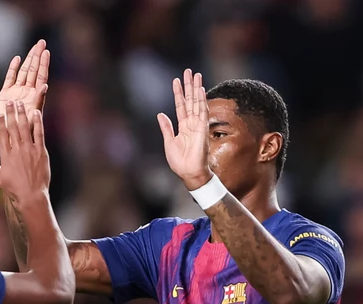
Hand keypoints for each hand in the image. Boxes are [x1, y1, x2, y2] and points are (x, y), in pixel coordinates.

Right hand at [0, 39, 48, 125]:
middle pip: (33, 70)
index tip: (46, 52)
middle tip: (41, 42)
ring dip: (28, 59)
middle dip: (37, 56)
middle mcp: (27, 92)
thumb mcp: (34, 116)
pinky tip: (17, 58)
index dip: (43, 64)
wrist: (12, 140)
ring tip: (34, 46)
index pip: (41, 76)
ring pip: (23, 72)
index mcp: (35, 97)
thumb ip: (39, 100)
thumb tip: (45, 85)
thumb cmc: (25, 133)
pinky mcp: (5, 95)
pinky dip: (13, 68)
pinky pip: (10, 78)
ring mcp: (17, 92)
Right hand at [0, 100, 49, 208]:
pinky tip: (36, 113)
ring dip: (22, 114)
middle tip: (10, 102)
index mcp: (6, 155)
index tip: (0, 113)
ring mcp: (29, 149)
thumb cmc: (14, 189)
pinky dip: (38, 122)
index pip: (2, 134)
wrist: (31, 195)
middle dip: (11, 113)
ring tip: (20, 103)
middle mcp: (17, 150)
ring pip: (25, 127)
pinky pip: (39, 133)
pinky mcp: (41, 152)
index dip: (1, 122)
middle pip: (13, 127)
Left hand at [158, 70, 212, 189]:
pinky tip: (200, 90)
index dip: (178, 93)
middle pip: (190, 100)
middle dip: (189, 86)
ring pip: (197, 102)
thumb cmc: (180, 161)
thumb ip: (166, 127)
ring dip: (196, 89)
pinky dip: (201, 101)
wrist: (189, 173)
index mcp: (183, 126)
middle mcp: (191, 123)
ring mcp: (198, 125)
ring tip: (196, 75)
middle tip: (189, 71)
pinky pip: (202, 112)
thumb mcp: (169, 142)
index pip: (181, 105)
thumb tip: (160, 114)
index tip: (176, 80)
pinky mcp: (202, 129)